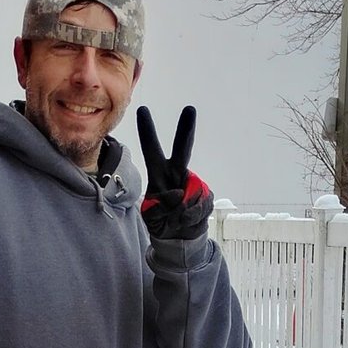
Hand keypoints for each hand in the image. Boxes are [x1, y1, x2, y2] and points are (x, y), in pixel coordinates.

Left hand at [136, 105, 213, 242]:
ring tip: (176, 220)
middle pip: (183, 149)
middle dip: (186, 129)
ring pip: (191, 191)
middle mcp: (177, 173)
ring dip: (182, 211)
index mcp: (158, 173)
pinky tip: (188, 221)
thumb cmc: (162, 222)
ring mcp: (193, 183)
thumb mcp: (152, 216)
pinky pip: (200, 205)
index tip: (142, 109)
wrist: (180, 238)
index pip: (151, 150)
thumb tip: (178, 194)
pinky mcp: (206, 195)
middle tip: (189, 109)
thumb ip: (160, 205)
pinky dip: (192, 217)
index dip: (147, 131)